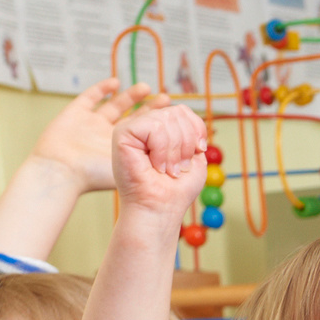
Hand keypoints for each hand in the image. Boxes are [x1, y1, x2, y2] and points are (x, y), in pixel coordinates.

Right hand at [32, 78, 163, 192]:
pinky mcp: (74, 114)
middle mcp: (107, 137)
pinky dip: (102, 88)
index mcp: (122, 151)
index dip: (160, 126)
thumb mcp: (131, 172)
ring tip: (147, 88)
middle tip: (167, 100)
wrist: (60, 172)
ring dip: (130, 96)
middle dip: (150, 109)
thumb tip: (186, 164)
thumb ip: (155, 165)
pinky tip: (115, 82)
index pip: (145, 136)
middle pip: (133, 119)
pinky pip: (89, 97)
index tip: (175, 118)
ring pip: (114, 106)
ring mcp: (90, 124)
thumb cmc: (94, 177)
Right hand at [112, 103, 210, 227]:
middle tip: (178, 167)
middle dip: (187, 143)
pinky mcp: (122, 132)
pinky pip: (154, 127)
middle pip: (176, 112)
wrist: (160, 209)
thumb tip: (185, 112)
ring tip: (167, 169)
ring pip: (166, 118)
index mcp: (160, 129)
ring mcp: (132, 127)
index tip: (197, 152)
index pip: (183, 111)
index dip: (196, 129)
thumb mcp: (194, 157)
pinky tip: (155, 166)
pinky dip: (162, 149)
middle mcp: (144, 124)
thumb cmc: (175, 190)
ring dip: (176, 150)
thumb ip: (192, 132)